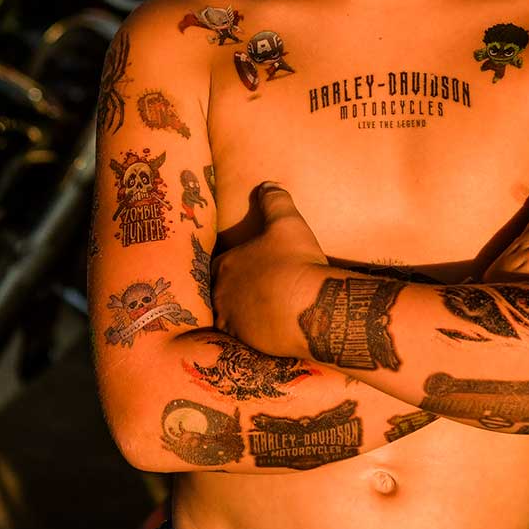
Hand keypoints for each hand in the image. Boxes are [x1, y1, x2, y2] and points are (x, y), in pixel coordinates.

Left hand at [212, 182, 326, 356]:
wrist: (309, 310)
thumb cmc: (295, 262)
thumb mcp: (287, 222)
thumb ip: (275, 200)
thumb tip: (267, 184)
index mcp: (225, 265)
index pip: (219, 263)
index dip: (231, 263)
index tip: (245, 266)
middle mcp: (220, 295)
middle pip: (220, 292)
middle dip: (233, 291)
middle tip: (253, 291)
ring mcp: (232, 322)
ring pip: (229, 317)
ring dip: (241, 314)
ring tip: (259, 313)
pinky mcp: (246, 345)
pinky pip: (243, 339)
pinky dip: (252, 334)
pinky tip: (267, 332)